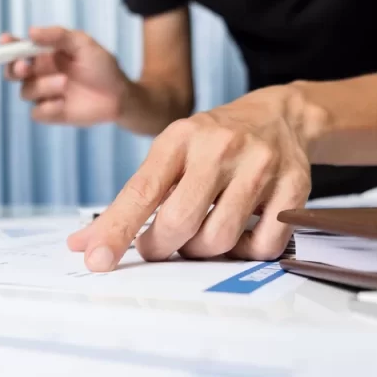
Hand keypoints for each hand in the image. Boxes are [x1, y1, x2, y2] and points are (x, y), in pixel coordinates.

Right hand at [1, 27, 130, 125]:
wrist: (118, 95)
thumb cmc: (101, 66)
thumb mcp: (83, 44)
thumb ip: (58, 36)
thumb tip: (31, 32)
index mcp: (43, 56)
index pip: (18, 50)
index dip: (7, 46)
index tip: (5, 41)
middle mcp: (40, 75)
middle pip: (12, 73)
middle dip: (14, 68)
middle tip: (26, 66)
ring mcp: (44, 95)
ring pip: (26, 91)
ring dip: (43, 86)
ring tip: (65, 82)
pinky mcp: (51, 113)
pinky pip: (37, 112)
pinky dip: (48, 107)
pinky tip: (64, 103)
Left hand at [67, 86, 312, 270]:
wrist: (279, 116)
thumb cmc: (210, 144)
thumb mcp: (168, 157)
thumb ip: (128, 201)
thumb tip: (82, 244)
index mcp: (178, 138)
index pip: (141, 192)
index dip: (116, 230)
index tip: (96, 260)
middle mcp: (220, 147)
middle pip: (180, 222)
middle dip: (161, 246)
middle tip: (159, 245)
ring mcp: (260, 165)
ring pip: (218, 239)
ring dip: (201, 251)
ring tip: (199, 234)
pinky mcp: (294, 187)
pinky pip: (262, 245)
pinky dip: (245, 252)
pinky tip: (239, 233)